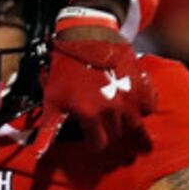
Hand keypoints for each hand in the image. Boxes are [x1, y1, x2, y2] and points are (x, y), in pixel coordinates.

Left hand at [44, 13, 156, 152]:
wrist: (87, 34)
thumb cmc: (67, 66)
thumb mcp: (52, 97)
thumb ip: (49, 129)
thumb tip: (38, 155)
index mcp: (91, 115)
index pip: (98, 144)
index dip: (93, 141)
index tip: (90, 134)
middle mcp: (113, 110)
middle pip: (116, 137)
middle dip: (109, 133)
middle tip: (102, 122)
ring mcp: (130, 98)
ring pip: (135, 126)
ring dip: (127, 126)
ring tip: (121, 120)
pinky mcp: (142, 85)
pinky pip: (150, 106)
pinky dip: (144, 108)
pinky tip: (135, 105)